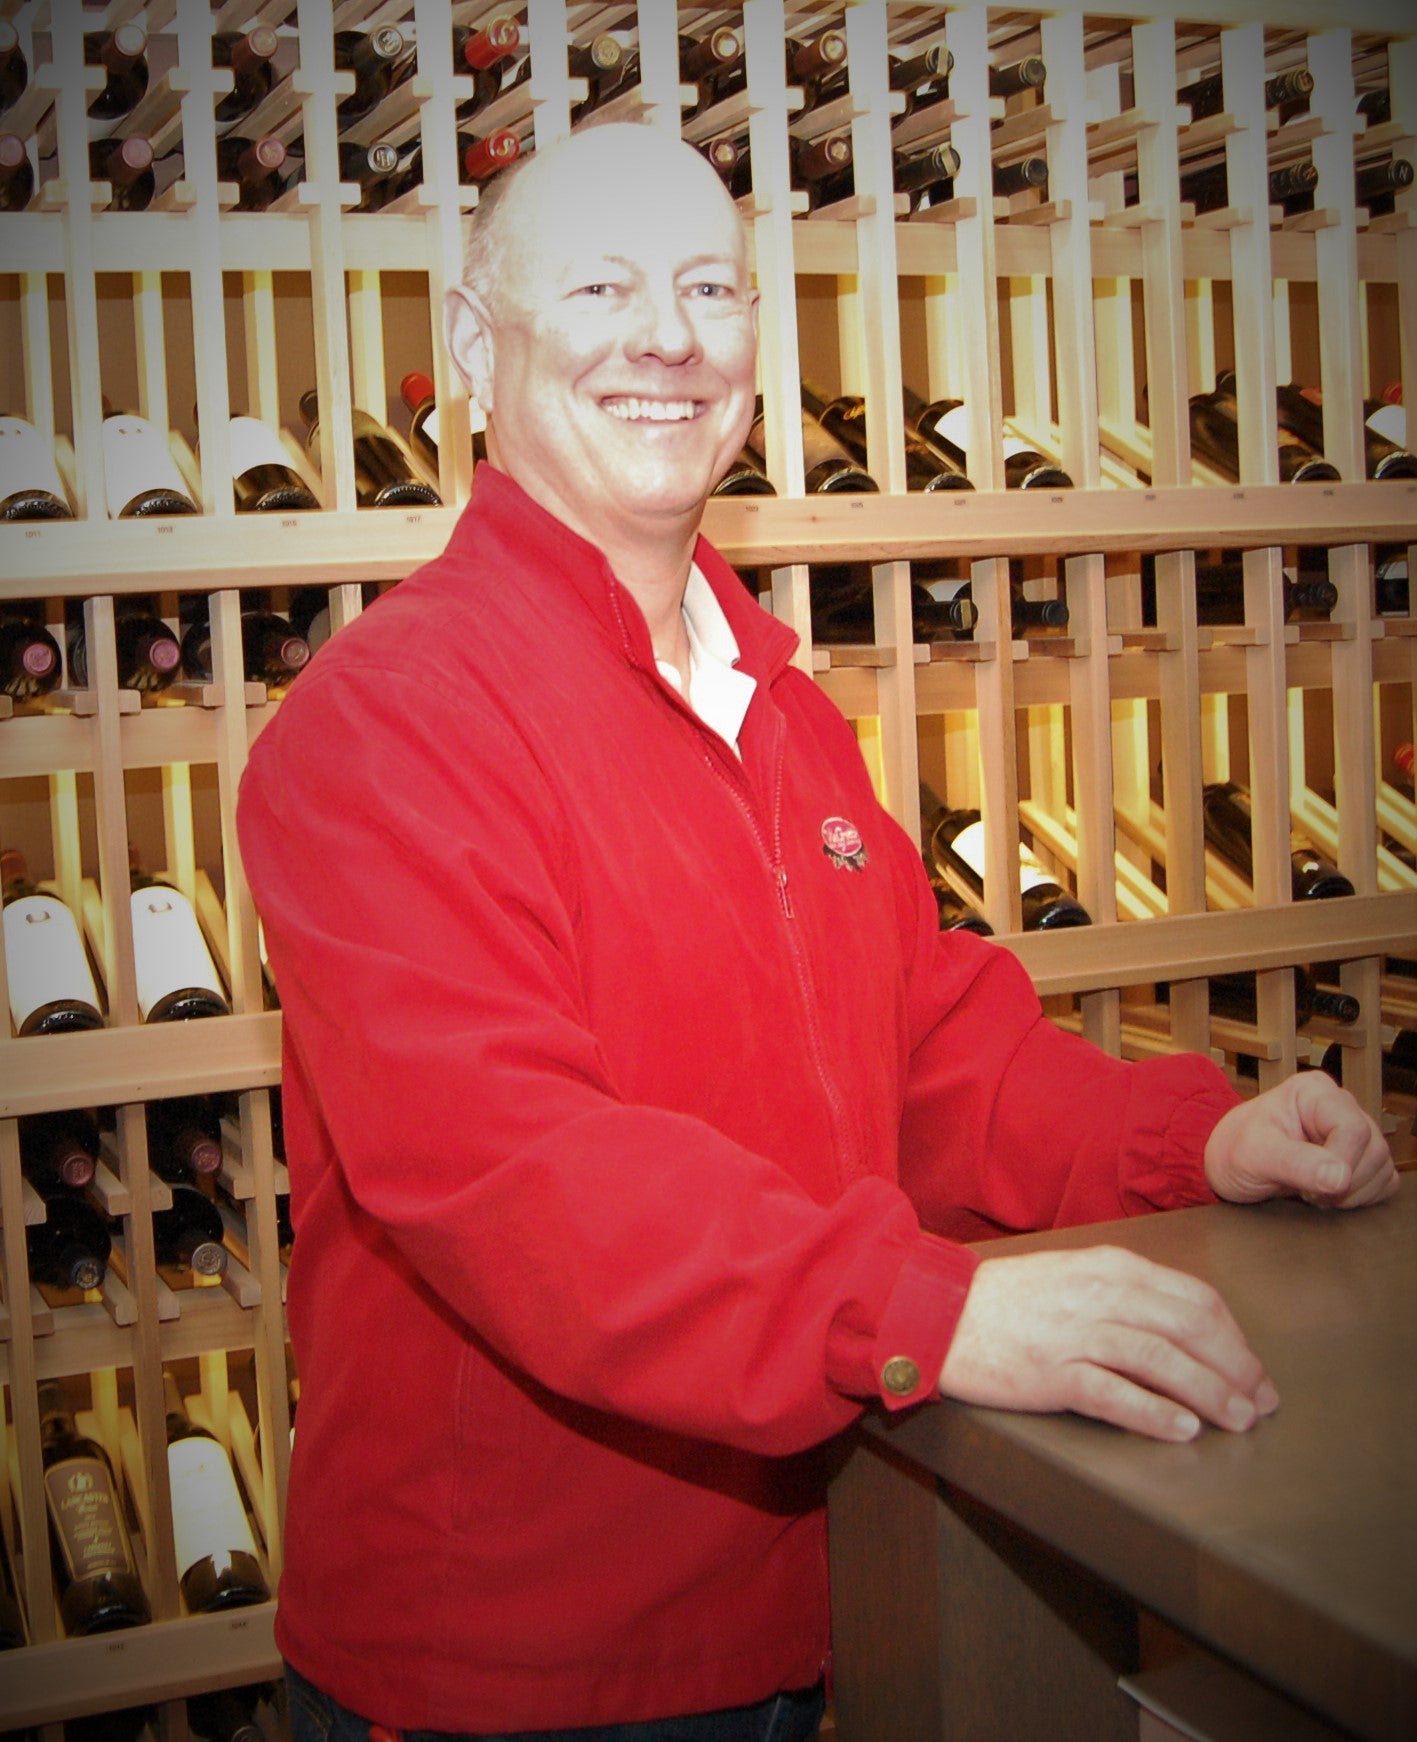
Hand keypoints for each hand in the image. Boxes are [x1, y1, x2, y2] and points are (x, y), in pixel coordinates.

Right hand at [937, 1245, 1277, 1442]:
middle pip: (1190, 1329)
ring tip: (1238, 1420)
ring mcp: (1077, 1333)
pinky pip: (1116, 1393)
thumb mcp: (1076, 1276)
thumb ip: (1126, 1293)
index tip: (1252, 1369)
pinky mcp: (1054, 1372)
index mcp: (1112, 1266)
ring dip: (1211, 1393)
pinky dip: (1156, 1413)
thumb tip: (1184, 1328)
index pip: (1195, 1298)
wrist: (943, 1313)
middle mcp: (1101, 1294)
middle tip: (1260, 1402)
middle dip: (1236, 1368)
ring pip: (1163, 1360)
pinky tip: (1184, 1430)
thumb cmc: (1010, 1299)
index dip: (1234, 1337)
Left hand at [1204, 1071, 1397, 1209]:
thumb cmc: (1235, 1151)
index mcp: (1314, 1092)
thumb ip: (1294, 1163)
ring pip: (1383, 1168)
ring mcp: (1355, 1132)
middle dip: (1343, 1182)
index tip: (1310, 1188)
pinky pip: (1385, 1182)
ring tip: (1311, 1192)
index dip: (1340, 1164)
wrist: (1228, 1165)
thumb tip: (1339, 1177)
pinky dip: (1362, 1198)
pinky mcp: (1362, 1158)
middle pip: (1374, 1149)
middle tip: (1305, 1192)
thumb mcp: (1253, 1155)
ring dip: (1352, 1193)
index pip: (1353, 1128)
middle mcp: (1340, 1106)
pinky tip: (1329, 1196)